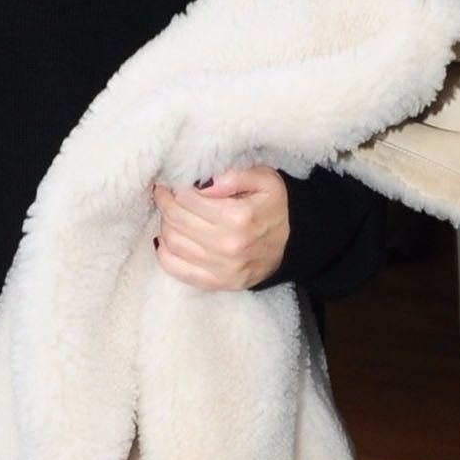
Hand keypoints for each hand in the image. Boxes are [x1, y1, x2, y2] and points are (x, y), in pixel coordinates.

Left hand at [153, 167, 290, 292]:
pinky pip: (177, 270)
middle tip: (166, 195)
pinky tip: (168, 240)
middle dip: (165, 204)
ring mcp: (223, 268)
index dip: (173, 188)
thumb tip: (203, 182)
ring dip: (165, 225)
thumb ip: (234, 175)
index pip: (187, 199)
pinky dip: (164, 254)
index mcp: (238, 217)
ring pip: (173, 243)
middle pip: (176, 221)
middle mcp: (229, 245)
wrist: (295, 243)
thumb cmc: (276, 206)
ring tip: (172, 215)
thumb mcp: (264, 179)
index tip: (172, 183)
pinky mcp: (218, 284)